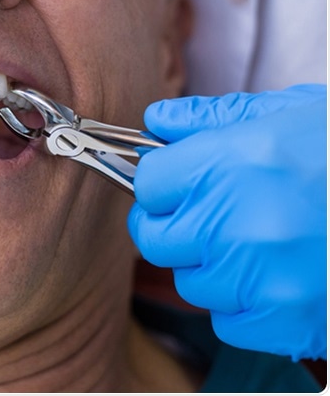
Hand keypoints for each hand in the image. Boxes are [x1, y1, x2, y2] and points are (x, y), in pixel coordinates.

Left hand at [128, 84, 326, 359]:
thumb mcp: (287, 114)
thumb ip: (211, 118)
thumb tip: (156, 123)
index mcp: (232, 162)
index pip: (148, 183)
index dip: (161, 183)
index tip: (178, 184)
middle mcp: (238, 222)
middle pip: (154, 237)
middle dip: (174, 225)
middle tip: (209, 215)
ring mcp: (260, 277)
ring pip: (190, 281)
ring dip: (212, 265)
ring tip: (257, 243)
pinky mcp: (284, 321)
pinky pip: (226, 321)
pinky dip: (242, 304)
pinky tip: (276, 276)